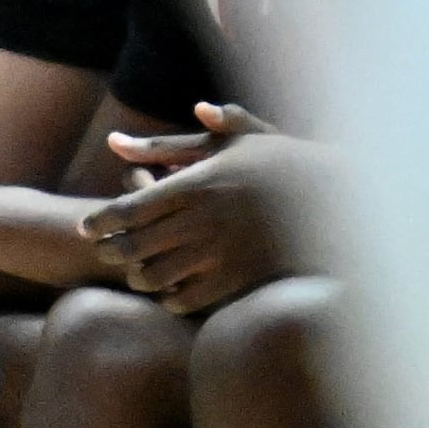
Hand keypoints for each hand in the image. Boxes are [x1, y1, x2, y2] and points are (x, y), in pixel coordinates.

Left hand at [87, 104, 308, 314]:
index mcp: (198, 184)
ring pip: (158, 276)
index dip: (102, 221)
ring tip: (135, 274)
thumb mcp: (245, 141)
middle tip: (105, 253)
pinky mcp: (239, 282)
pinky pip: (189, 299)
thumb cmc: (289, 165)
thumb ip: (193, 137)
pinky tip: (170, 294)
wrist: (341, 203)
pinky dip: (172, 299)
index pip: (130, 208)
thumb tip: (149, 128)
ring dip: (140, 278)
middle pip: (136, 245)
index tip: (87, 227)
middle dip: (114, 251)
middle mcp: (203, 220)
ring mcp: (220, 254)